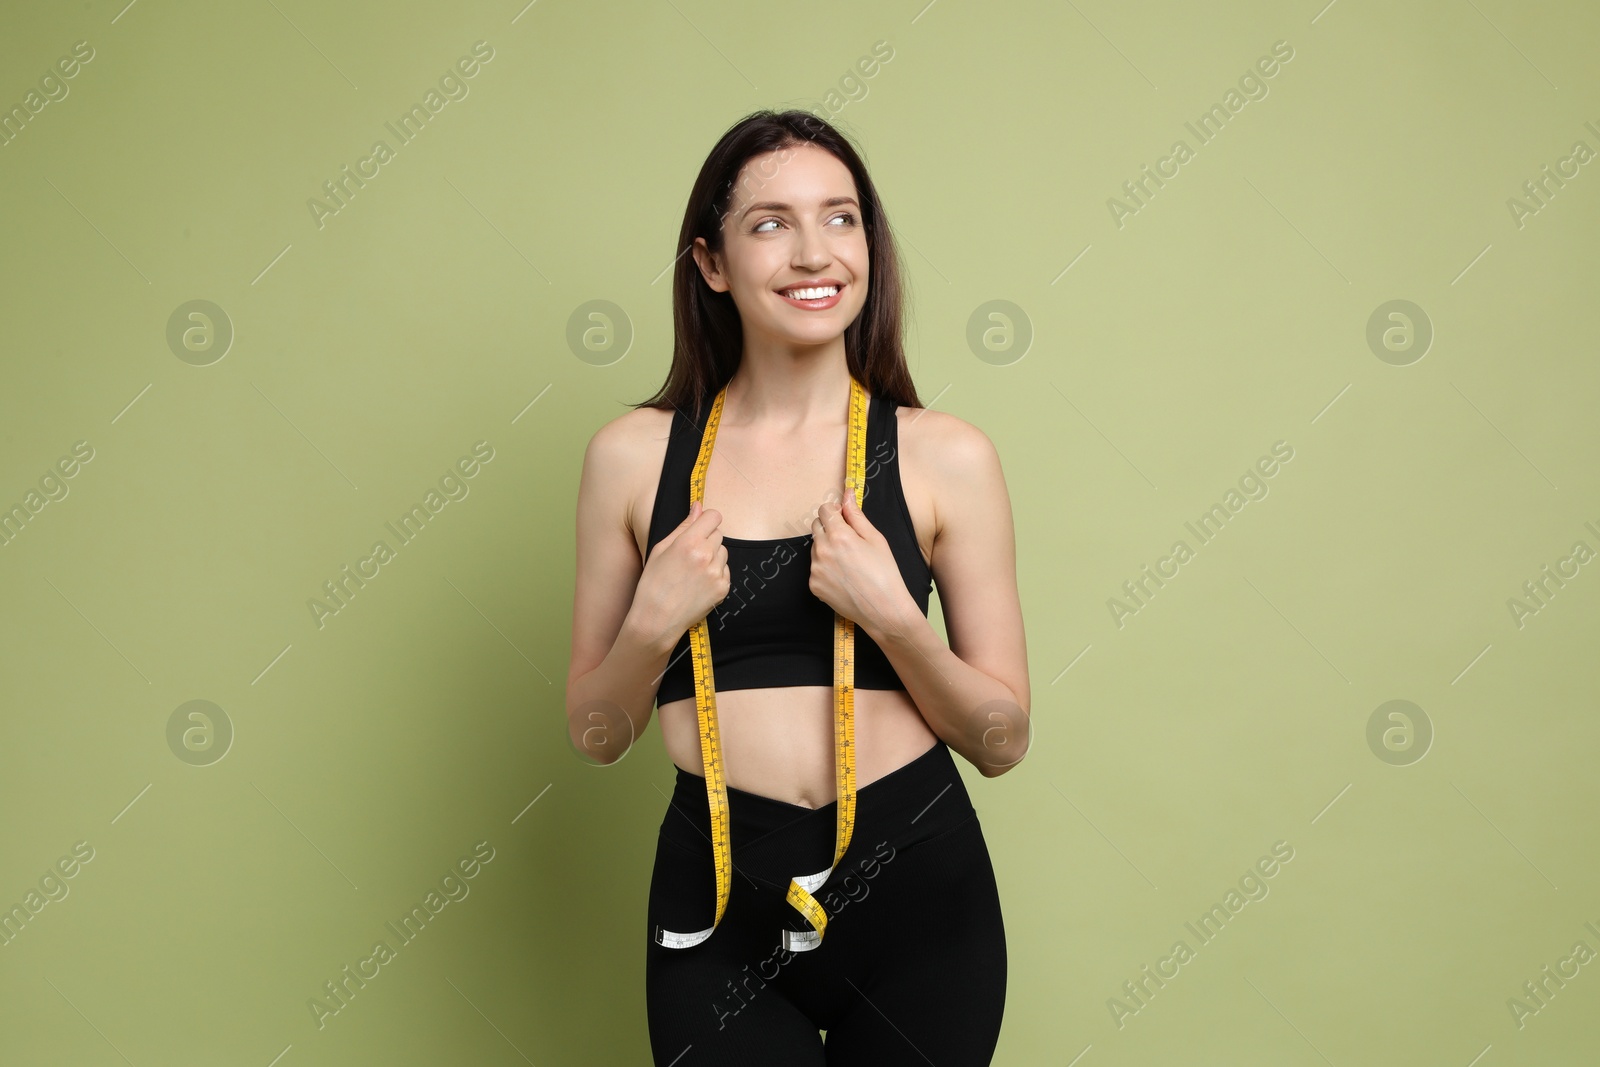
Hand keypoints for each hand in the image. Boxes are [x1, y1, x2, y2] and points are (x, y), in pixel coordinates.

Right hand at [631, 501, 728, 646]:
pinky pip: (725, 570)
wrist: (657, 619)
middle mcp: (706, 556)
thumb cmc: (653, 584)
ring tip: (692, 571)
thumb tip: (698, 507)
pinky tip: (698, 583)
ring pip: (723, 552)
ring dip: (712, 556)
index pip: (714, 517)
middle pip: (718, 534)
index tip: (700, 527)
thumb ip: (684, 526)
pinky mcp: (723, 588)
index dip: (706, 520)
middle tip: (689, 555)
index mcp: (689, 542)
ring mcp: (717, 573)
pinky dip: (715, 573)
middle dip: (707, 539)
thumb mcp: (661, 549)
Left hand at [808, 489, 915, 639]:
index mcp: (839, 536)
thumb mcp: (876, 539)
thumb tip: (847, 495)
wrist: (883, 609)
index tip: (843, 517)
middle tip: (848, 540)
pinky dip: (825, 568)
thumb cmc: (885, 574)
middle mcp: (822, 551)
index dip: (835, 511)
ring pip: (815, 548)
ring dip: (826, 548)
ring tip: (848, 562)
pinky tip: (843, 576)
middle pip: (816, 526)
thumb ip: (857, 516)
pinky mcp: (813, 585)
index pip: (824, 510)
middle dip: (829, 527)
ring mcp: (815, 570)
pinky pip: (815, 568)